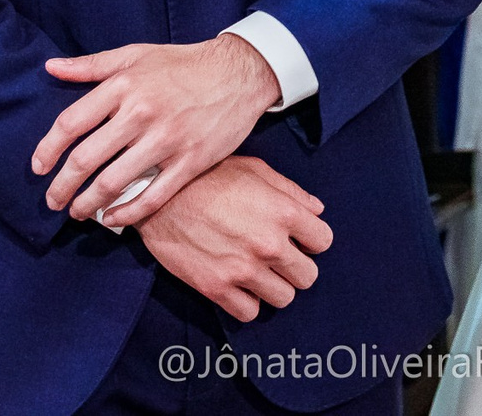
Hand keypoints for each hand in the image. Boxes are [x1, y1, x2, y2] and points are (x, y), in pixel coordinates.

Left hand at [34, 33, 280, 228]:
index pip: (71, 122)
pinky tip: (113, 219)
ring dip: (88, 204)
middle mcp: (141, 113)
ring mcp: (167, 140)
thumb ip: (91, 65)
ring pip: (114, 182)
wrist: (239, 72)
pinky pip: (152, 196)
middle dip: (62, 186)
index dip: (47, 149)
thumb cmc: (183, 64)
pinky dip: (127, 213)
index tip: (38, 168)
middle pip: (86, 159)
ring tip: (78, 213)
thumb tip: (51, 67)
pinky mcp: (190, 162)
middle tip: (52, 201)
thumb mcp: (135, 53)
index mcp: (124, 85)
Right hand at [139, 156, 331, 322]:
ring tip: (257, 271)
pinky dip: (246, 301)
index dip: (311, 240)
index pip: (323, 241)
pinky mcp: (217, 287)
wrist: (157, 193)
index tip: (297, 238)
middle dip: (296, 267)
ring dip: (273, 286)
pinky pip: (250, 312)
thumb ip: (290, 191)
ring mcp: (243, 269)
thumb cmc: (208, 175)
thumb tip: (317, 210)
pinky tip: (237, 284)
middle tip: (278, 258)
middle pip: (308, 276)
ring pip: (283, 298)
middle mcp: (269, 244)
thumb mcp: (254, 170)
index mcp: (282, 212)